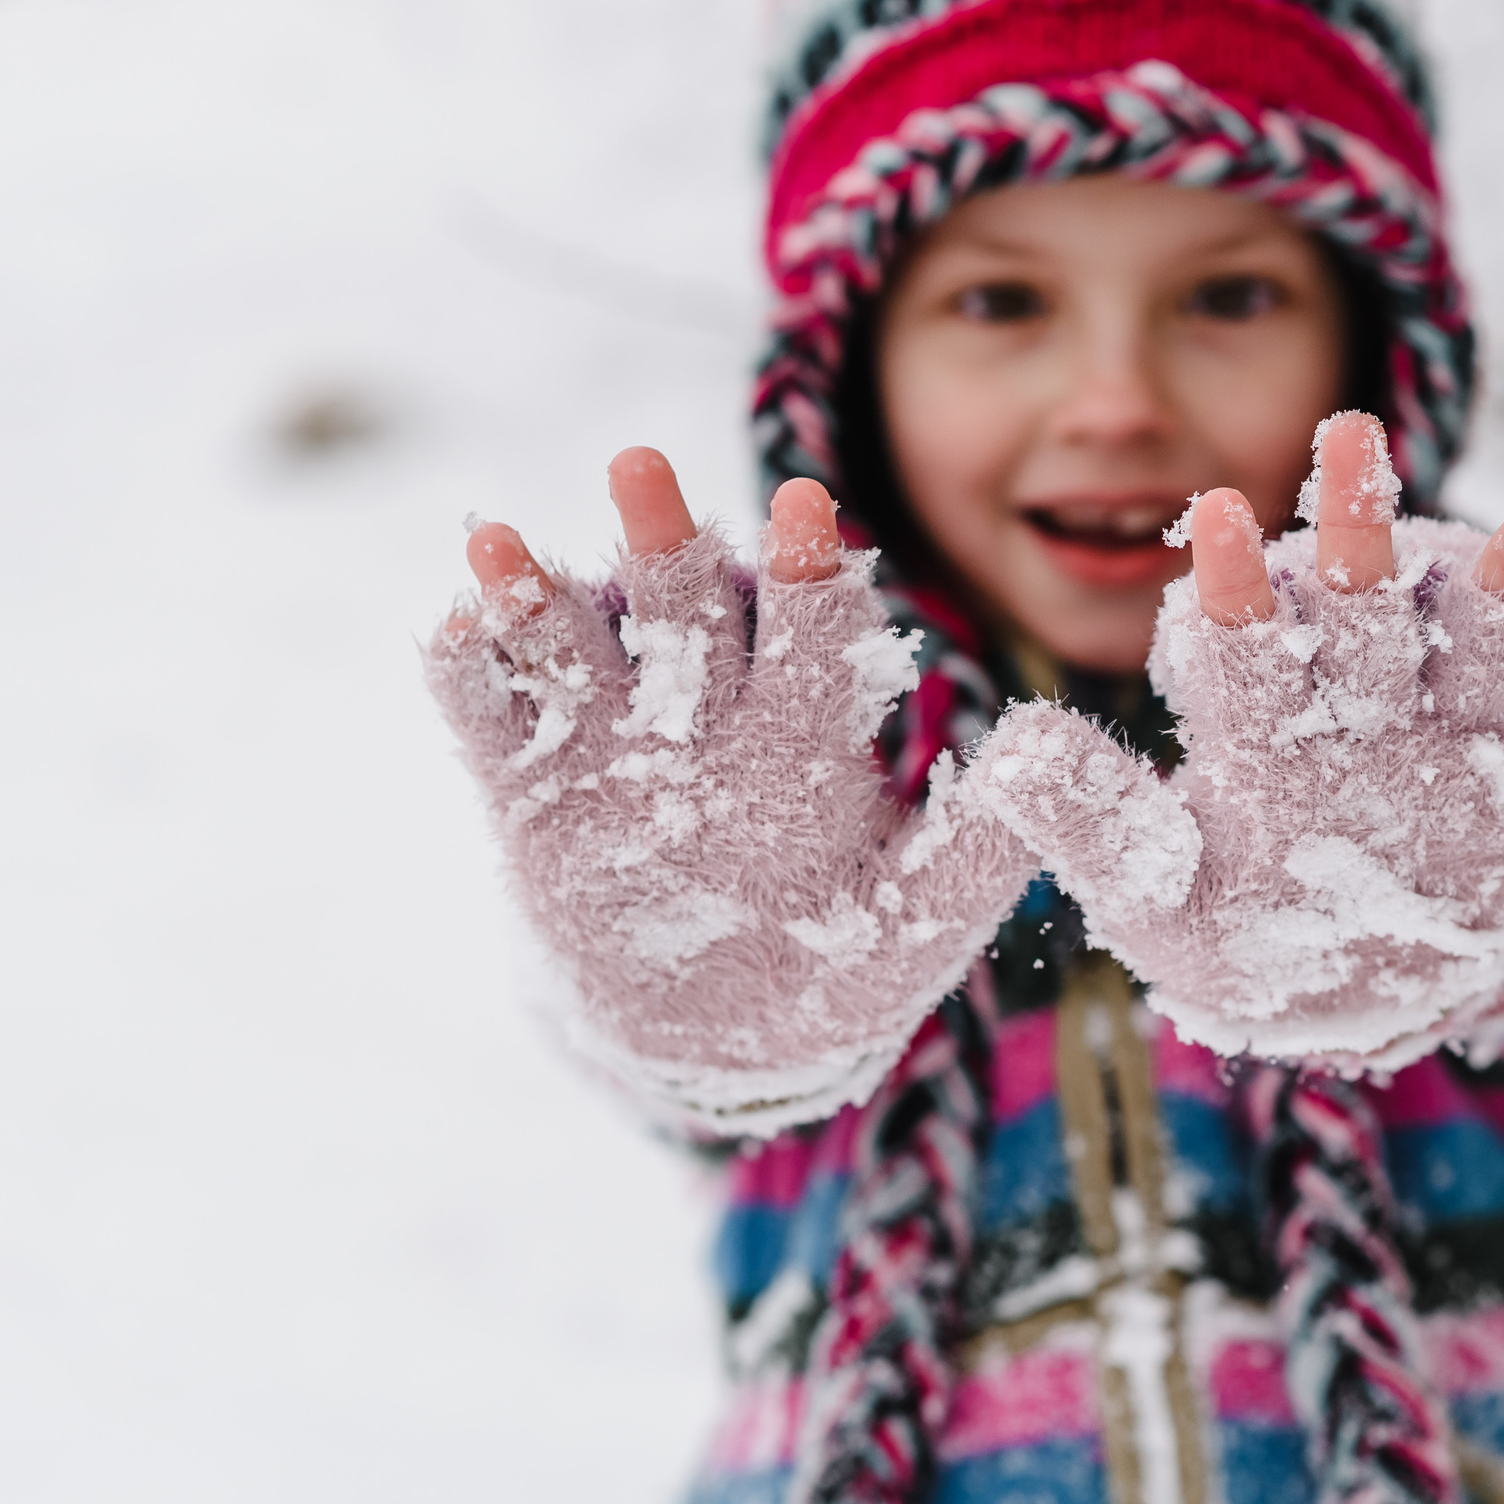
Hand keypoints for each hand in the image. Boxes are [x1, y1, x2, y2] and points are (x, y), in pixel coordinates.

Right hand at [429, 449, 1030, 1132]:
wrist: (714, 1039)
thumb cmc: (830, 972)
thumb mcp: (908, 925)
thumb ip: (974, 851)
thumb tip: (1050, 756)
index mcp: (800, 737)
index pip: (809, 638)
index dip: (807, 575)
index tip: (808, 506)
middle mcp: (706, 721)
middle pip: (684, 615)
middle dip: (663, 544)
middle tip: (638, 465)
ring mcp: (614, 756)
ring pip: (577, 655)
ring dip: (539, 596)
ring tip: (497, 540)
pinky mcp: (537, 800)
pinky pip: (498, 731)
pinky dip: (473, 682)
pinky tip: (453, 630)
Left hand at [968, 413, 1503, 1064]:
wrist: (1362, 995)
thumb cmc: (1249, 940)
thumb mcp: (1164, 904)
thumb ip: (1096, 829)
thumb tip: (1008, 750)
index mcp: (1265, 734)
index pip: (1241, 649)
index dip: (1233, 590)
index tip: (1212, 516)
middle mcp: (1362, 713)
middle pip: (1358, 612)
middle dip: (1356, 531)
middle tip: (1347, 431)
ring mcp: (1457, 740)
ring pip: (1479, 641)